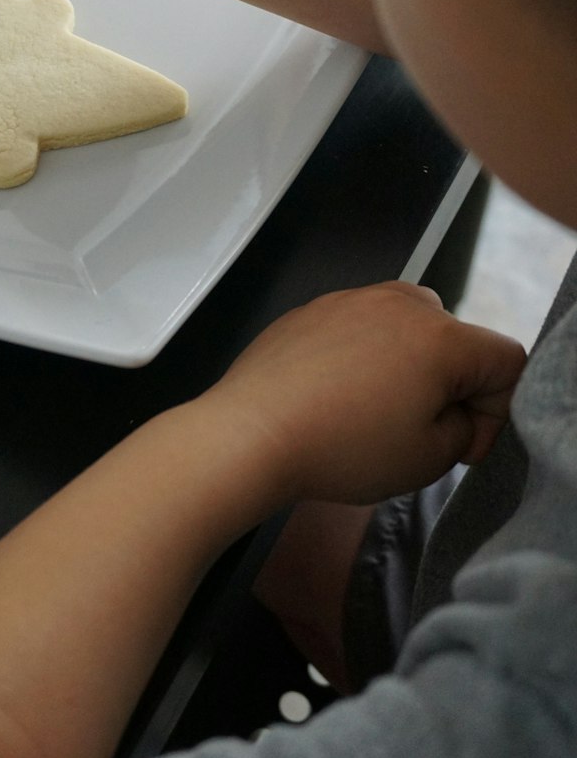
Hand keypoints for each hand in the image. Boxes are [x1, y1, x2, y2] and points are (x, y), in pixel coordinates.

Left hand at [198, 282, 525, 506]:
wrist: (252, 432)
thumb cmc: (344, 446)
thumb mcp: (429, 458)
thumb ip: (465, 428)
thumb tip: (456, 412)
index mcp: (440, 335)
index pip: (505, 360)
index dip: (496, 412)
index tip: (461, 447)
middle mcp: (399, 302)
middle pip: (457, 338)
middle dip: (451, 385)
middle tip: (420, 432)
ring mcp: (351, 298)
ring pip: (406, 328)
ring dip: (407, 366)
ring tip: (376, 412)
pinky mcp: (313, 308)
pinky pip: (360, 328)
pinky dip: (362, 358)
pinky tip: (335, 397)